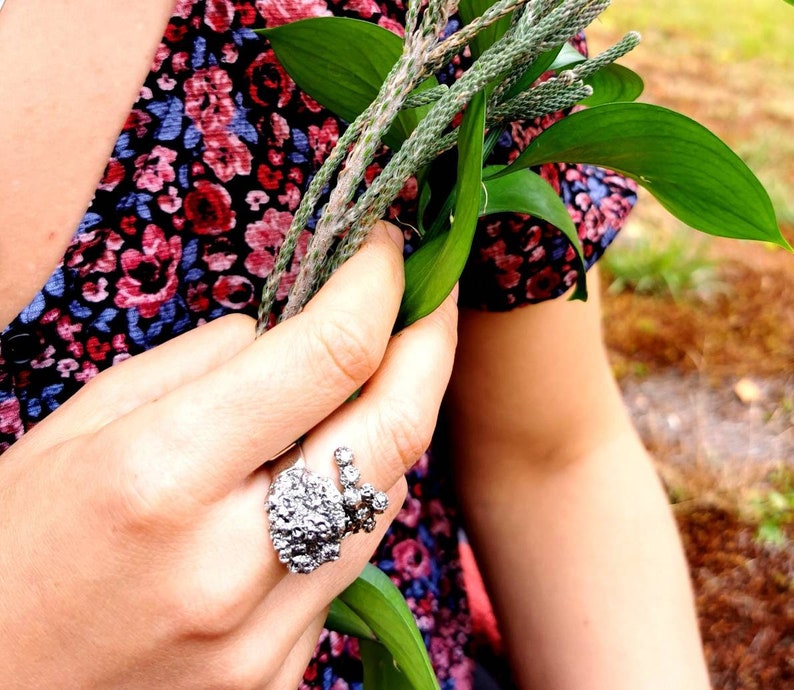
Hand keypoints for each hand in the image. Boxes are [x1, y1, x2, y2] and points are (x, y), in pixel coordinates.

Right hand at [0, 222, 457, 688]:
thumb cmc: (14, 547)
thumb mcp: (82, 425)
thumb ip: (201, 367)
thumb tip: (286, 332)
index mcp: (164, 472)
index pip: (331, 353)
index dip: (378, 284)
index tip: (385, 247)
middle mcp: (228, 562)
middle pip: (396, 430)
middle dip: (432, 344)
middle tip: (432, 296)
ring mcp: (261, 636)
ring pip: (384, 498)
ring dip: (388, 427)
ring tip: (365, 386)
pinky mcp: (277, 676)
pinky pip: (349, 564)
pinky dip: (351, 505)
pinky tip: (315, 482)